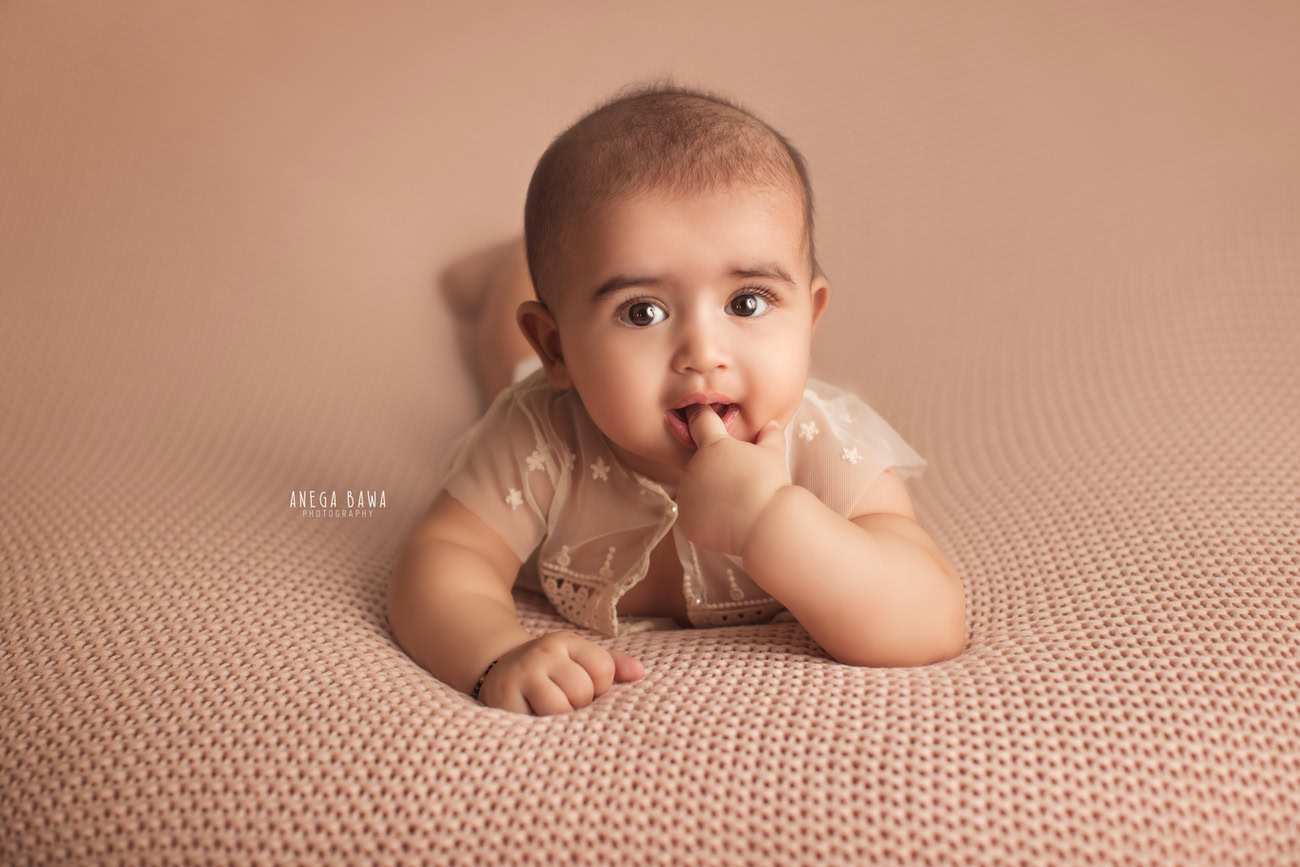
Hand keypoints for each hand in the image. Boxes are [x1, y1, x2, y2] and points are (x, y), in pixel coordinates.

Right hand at [476, 631, 643, 715]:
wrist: (498, 669)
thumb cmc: (551, 670)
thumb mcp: (579, 659)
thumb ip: (612, 665)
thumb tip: (639, 673)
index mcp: (565, 642)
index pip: (603, 667)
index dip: (601, 686)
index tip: (587, 689)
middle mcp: (542, 654)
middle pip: (582, 691)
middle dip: (579, 705)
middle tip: (565, 703)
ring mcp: (521, 676)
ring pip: (559, 708)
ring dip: (560, 720)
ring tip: (551, 713)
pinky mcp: (502, 700)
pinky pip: (533, 724)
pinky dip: (539, 729)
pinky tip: (535, 720)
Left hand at [675, 405, 792, 555]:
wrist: (765, 523)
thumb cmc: (770, 484)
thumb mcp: (773, 454)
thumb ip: (769, 436)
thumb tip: (772, 425)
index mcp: (712, 446)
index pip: (700, 422)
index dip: (701, 416)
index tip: (699, 414)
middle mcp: (693, 467)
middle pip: (700, 464)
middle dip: (714, 469)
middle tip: (737, 481)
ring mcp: (687, 496)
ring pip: (695, 491)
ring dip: (709, 494)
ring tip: (734, 504)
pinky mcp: (687, 521)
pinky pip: (695, 518)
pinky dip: (707, 519)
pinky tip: (727, 521)